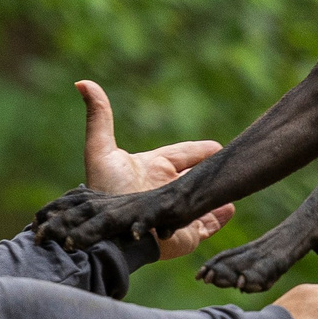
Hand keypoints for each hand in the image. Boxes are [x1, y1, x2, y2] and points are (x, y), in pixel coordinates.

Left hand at [78, 79, 232, 260]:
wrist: (108, 236)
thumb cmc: (105, 194)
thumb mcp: (100, 152)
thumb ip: (99, 117)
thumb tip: (83, 82)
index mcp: (152, 169)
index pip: (181, 155)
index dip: (198, 151)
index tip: (216, 148)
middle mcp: (164, 190)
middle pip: (195, 176)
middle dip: (211, 171)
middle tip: (232, 161)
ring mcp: (175, 213)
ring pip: (202, 199)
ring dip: (217, 193)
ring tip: (234, 185)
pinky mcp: (184, 235)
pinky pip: (207, 224)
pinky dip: (219, 216)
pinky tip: (230, 208)